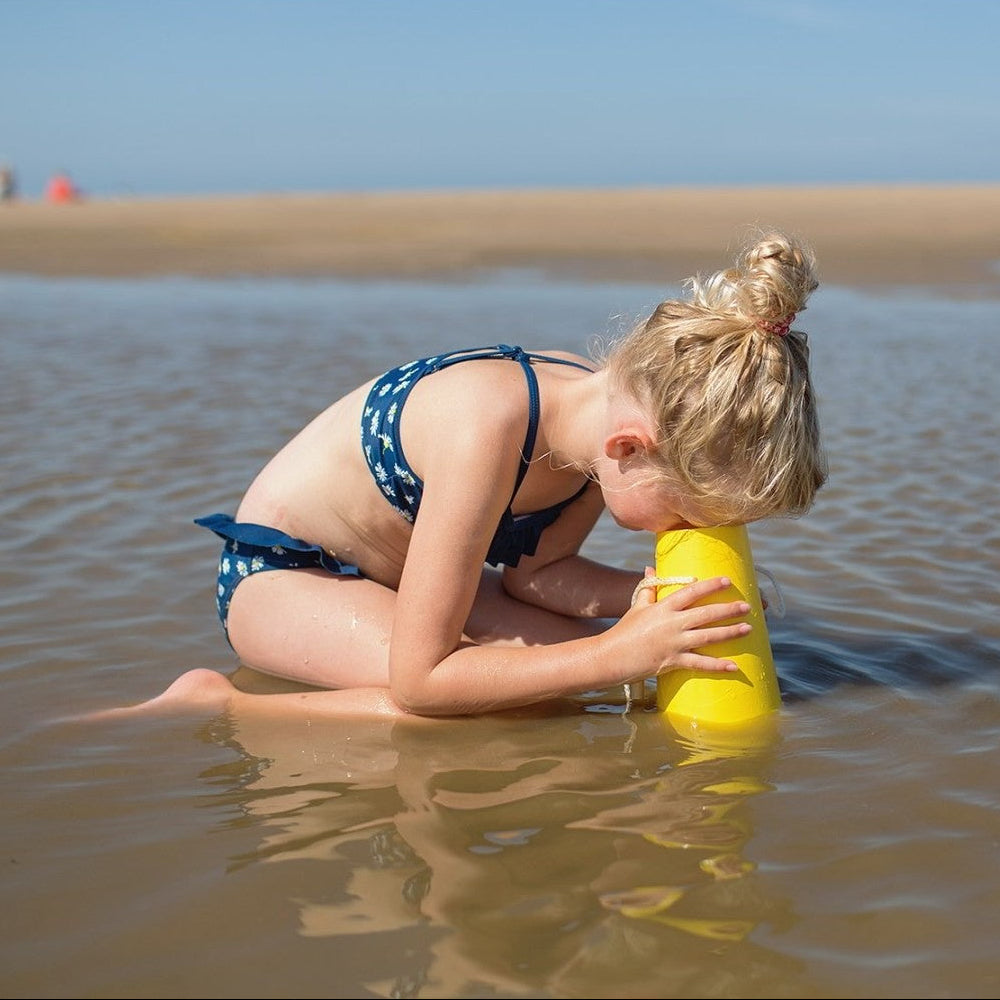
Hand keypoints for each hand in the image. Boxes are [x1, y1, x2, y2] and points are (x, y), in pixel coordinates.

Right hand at [618, 570, 750, 681]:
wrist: (611, 656)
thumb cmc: (624, 630)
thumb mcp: (636, 607)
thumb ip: (648, 589)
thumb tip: (649, 568)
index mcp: (663, 608)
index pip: (690, 592)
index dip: (710, 585)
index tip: (727, 580)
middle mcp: (671, 624)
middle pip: (705, 614)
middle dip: (728, 610)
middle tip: (747, 606)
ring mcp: (673, 643)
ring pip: (708, 637)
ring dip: (730, 632)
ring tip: (748, 628)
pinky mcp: (673, 661)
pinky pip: (700, 664)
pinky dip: (718, 665)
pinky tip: (734, 666)